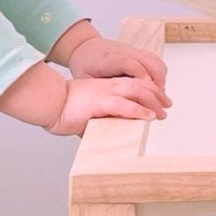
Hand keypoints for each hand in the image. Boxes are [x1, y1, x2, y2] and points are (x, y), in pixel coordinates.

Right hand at [46, 76, 169, 137]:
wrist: (47, 101)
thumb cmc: (63, 106)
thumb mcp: (87, 109)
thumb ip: (99, 117)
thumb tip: (105, 132)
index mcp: (106, 86)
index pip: (134, 82)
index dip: (150, 89)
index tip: (161, 98)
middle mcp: (108, 86)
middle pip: (141, 84)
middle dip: (157, 94)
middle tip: (168, 104)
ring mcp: (104, 93)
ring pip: (136, 92)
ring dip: (153, 102)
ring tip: (163, 112)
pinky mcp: (98, 104)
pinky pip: (122, 105)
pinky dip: (138, 111)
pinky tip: (148, 117)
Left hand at [68, 36, 170, 106]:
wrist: (84, 47)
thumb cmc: (84, 65)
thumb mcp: (83, 81)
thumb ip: (96, 95)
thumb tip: (102, 121)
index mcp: (106, 60)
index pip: (127, 63)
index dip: (140, 76)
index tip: (148, 93)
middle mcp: (122, 52)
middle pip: (147, 62)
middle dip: (157, 85)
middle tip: (160, 107)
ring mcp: (132, 51)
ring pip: (154, 61)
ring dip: (161, 81)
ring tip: (160, 101)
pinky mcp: (138, 53)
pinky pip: (154, 61)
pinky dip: (159, 75)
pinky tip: (156, 90)